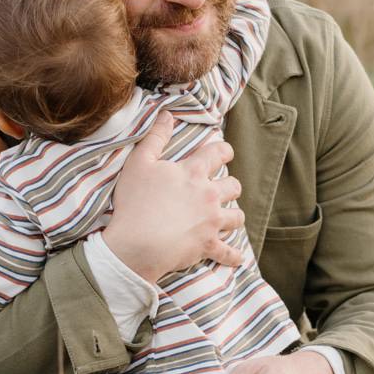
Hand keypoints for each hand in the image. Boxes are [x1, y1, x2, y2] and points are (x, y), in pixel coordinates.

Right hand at [102, 111, 244, 282]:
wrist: (137, 243)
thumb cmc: (135, 201)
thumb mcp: (139, 162)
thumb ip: (155, 137)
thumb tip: (167, 115)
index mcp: (193, 173)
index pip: (218, 153)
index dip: (224, 151)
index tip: (225, 152)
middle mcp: (209, 195)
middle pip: (233, 186)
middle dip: (230, 185)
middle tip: (222, 188)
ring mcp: (211, 222)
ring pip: (237, 216)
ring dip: (234, 216)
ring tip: (227, 217)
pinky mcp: (208, 245)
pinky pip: (228, 252)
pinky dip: (232, 256)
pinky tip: (236, 258)